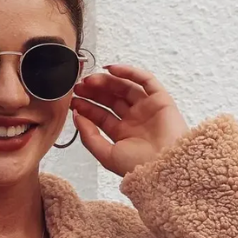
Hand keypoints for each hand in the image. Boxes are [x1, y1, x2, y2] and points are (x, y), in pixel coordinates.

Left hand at [70, 63, 189, 175]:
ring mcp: (147, 108)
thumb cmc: (138, 167)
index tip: (74, 100)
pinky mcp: (160, 99)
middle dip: (94, 92)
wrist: (163, 168)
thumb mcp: (106, 155)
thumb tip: (77, 117)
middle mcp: (134, 120)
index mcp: (122, 134)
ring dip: (107, 81)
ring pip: (124, 88)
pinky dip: (129, 72)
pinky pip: (145, 80)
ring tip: (91, 80)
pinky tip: (112, 69)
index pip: (101, 116)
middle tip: (79, 86)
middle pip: (111, 99)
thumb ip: (89, 137)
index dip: (87, 107)